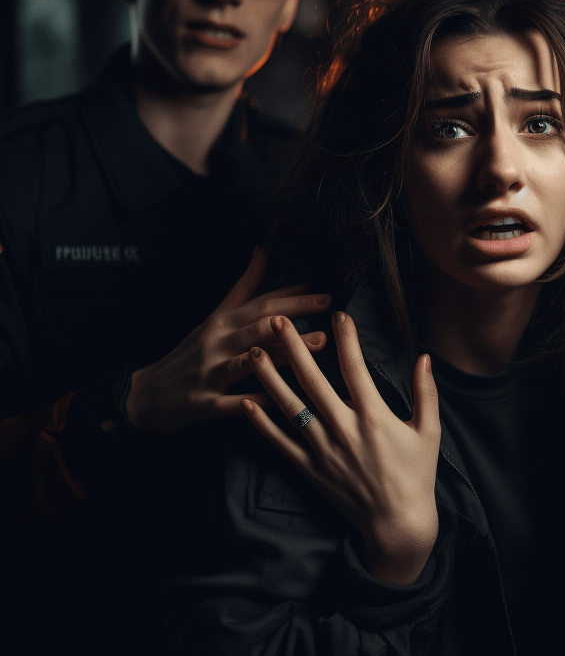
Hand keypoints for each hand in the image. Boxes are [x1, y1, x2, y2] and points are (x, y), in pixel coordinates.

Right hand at [125, 248, 329, 433]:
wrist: (143, 394)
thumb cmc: (188, 354)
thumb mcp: (214, 317)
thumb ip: (243, 288)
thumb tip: (263, 251)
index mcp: (222, 322)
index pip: (262, 304)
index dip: (294, 297)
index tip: (327, 294)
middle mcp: (216, 343)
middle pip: (258, 326)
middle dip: (295, 319)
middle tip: (329, 317)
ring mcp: (208, 373)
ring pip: (248, 361)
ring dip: (283, 354)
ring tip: (316, 348)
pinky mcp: (201, 403)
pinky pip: (231, 404)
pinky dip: (254, 402)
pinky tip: (279, 402)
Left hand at [242, 312, 440, 585]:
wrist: (397, 523)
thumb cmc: (416, 475)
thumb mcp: (429, 431)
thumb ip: (425, 392)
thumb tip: (424, 357)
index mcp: (374, 417)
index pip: (355, 368)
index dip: (346, 339)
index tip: (338, 315)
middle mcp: (344, 429)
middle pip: (313, 381)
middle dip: (294, 348)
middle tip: (278, 321)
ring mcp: (323, 450)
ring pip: (290, 408)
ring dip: (270, 379)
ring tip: (253, 353)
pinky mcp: (310, 469)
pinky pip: (281, 443)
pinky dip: (262, 424)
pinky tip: (246, 404)